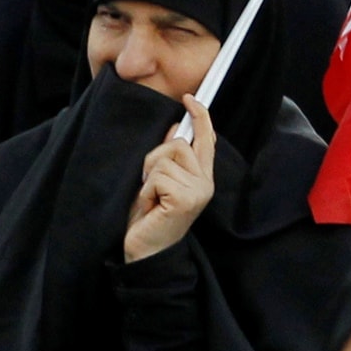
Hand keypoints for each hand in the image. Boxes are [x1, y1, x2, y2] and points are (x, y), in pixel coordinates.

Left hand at [123, 96, 218, 261]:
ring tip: (150, 198)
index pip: (206, 139)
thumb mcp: (158, 182)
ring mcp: (198, 191)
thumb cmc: (147, 218)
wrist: (143, 252)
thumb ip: (170, 158)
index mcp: (202, 177)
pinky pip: (158, 175)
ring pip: (165, 157)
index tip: (189, 98)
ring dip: (148, 176)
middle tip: (149, 184)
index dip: (200, 116)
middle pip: (178, 143)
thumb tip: (176, 129)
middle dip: (155, 158)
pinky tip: (150, 206)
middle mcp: (205, 183)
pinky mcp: (186, 198)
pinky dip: (146, 189)